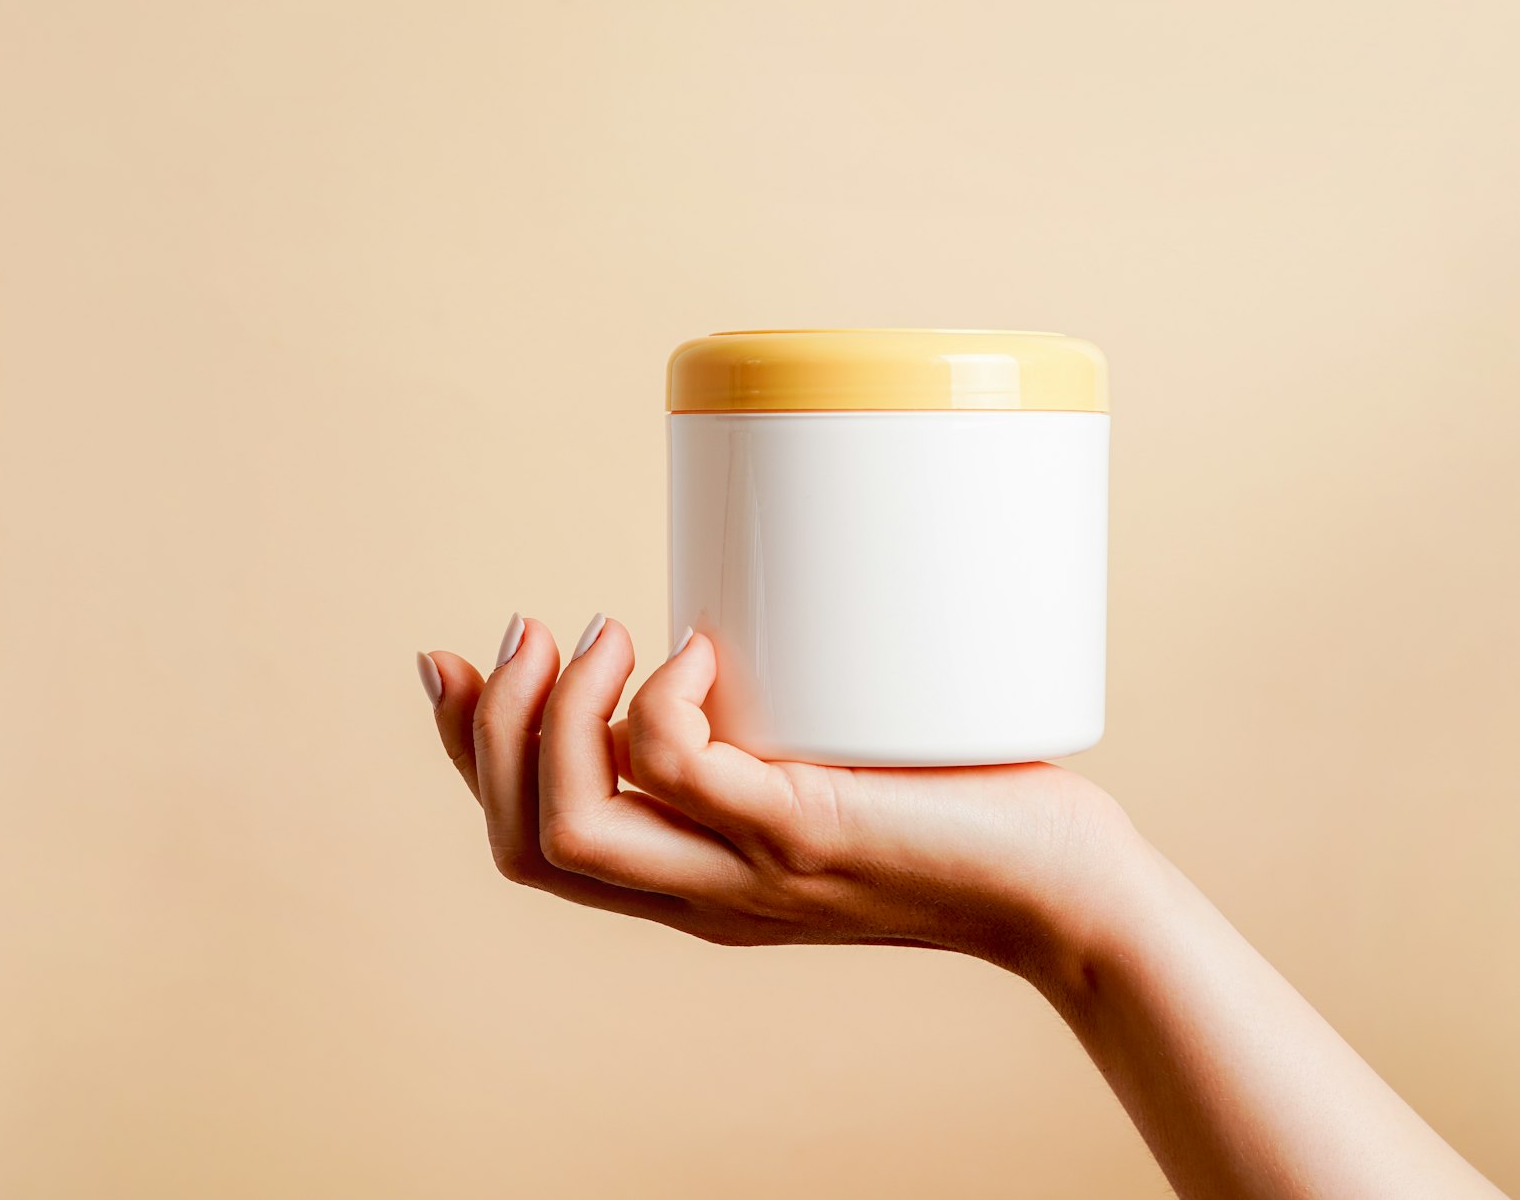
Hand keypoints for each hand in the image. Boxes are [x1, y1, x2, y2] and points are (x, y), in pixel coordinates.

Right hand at [419, 615, 1144, 979]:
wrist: (1064, 891)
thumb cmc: (958, 813)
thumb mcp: (822, 768)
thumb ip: (760, 725)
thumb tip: (714, 624)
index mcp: (687, 882)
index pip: (528, 843)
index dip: (464, 753)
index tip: (455, 661)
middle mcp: (698, 895)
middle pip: (520, 846)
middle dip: (482, 730)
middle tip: (527, 630)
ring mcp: (744, 872)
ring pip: (569, 832)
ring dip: (553, 716)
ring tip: (598, 633)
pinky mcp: (804, 833)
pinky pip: (682, 774)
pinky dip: (661, 701)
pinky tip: (702, 654)